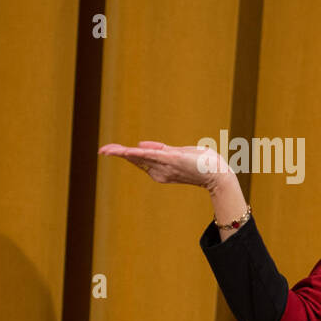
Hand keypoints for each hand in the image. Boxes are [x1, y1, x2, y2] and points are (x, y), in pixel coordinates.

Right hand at [98, 140, 232, 191]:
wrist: (218, 174)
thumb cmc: (202, 164)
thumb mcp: (178, 153)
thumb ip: (159, 150)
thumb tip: (138, 145)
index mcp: (160, 169)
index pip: (139, 160)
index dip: (125, 154)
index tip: (108, 150)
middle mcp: (160, 171)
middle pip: (135, 160)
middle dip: (118, 153)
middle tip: (101, 150)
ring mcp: (165, 166)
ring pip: (140, 159)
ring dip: (123, 153)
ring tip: (107, 150)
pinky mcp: (173, 160)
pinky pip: (153, 156)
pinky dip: (140, 154)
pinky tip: (129, 151)